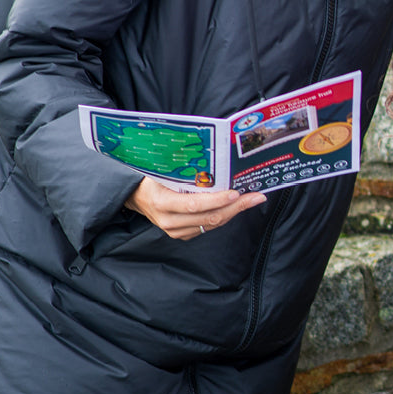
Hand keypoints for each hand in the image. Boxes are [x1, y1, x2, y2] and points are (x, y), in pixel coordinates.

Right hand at [125, 177, 266, 239]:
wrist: (136, 197)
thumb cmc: (151, 179)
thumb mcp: (161, 171)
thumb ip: (183, 169)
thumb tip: (212, 159)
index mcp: (162, 203)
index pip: (195, 204)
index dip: (218, 200)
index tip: (237, 192)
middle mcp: (169, 221)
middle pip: (209, 217)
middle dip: (236, 207)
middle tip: (257, 196)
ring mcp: (176, 231)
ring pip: (212, 224)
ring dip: (234, 212)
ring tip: (252, 199)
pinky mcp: (182, 235)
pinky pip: (208, 227)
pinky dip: (224, 215)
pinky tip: (237, 206)